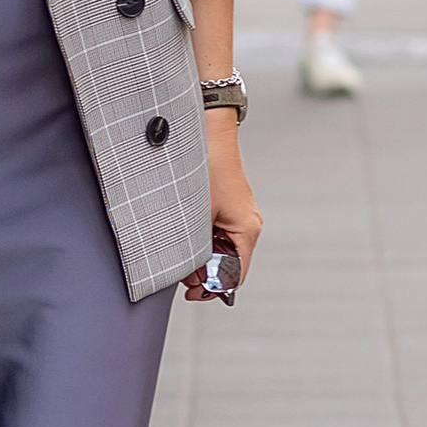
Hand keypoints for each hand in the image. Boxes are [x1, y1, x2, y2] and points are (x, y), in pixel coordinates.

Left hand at [183, 119, 262, 299]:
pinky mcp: (228, 207)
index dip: (212, 290)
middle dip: (203, 273)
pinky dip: (201, 240)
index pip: (235, 276)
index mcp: (246, 231)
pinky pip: (217, 233)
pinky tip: (185, 234)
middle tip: (180, 273)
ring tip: (180, 251)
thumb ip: (193, 249)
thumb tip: (187, 274)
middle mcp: (247, 225)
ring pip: (221, 250)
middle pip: (228, 265)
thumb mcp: (195, 217)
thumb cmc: (205, 168)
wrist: (208, 132)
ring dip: (200, 256)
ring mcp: (239, 216)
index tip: (190, 294)